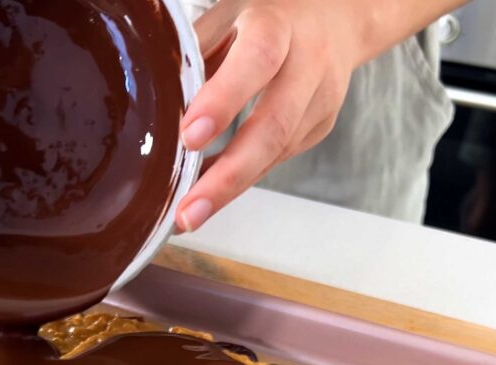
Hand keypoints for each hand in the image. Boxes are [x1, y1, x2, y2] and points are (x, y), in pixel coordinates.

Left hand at [176, 0, 364, 231]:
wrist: (339, 18)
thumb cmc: (269, 17)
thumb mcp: (229, 16)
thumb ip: (196, 53)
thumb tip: (156, 105)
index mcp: (278, 26)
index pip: (256, 62)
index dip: (224, 101)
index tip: (190, 139)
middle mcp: (308, 64)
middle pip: (273, 128)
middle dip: (228, 177)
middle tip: (189, 213)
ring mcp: (320, 101)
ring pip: (275, 154)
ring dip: (230, 188)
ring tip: (191, 214)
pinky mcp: (319, 128)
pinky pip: (276, 160)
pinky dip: (242, 179)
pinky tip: (212, 193)